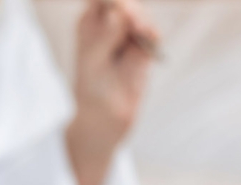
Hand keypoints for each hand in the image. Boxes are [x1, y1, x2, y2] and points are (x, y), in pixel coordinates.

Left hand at [67, 0, 156, 184]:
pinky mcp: (142, 50)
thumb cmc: (91, 90)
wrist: (106, 117)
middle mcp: (108, 27)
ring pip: (139, 15)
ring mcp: (126, 37)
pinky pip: (151, 34)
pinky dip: (151, 34)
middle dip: (129, 8)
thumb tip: (119, 12)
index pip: (100, 0)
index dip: (112, 1)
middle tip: (132, 21)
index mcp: (89, 24)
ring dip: (142, 20)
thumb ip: (105, 36)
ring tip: (142, 32)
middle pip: (123, 4)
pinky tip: (149, 40)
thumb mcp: (93, 61)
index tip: (119, 7)